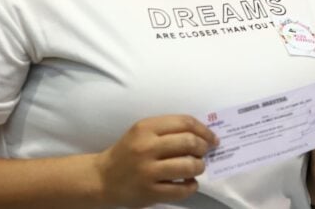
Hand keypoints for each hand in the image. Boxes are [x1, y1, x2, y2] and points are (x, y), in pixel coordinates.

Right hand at [94, 115, 217, 207]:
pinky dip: (191, 186)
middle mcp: (146, 148)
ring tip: (197, 167)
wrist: (102, 178)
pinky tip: (190, 183)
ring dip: (199, 166)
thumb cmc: (128, 152)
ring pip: (188, 166)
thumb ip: (168, 130)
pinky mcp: (149, 192)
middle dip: (204, 147)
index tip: (212, 137)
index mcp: (146, 128)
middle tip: (205, 152)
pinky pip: (180, 190)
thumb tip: (203, 134)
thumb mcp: (142, 132)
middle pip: (189, 142)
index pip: (184, 122)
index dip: (204, 129)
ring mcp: (148, 171)